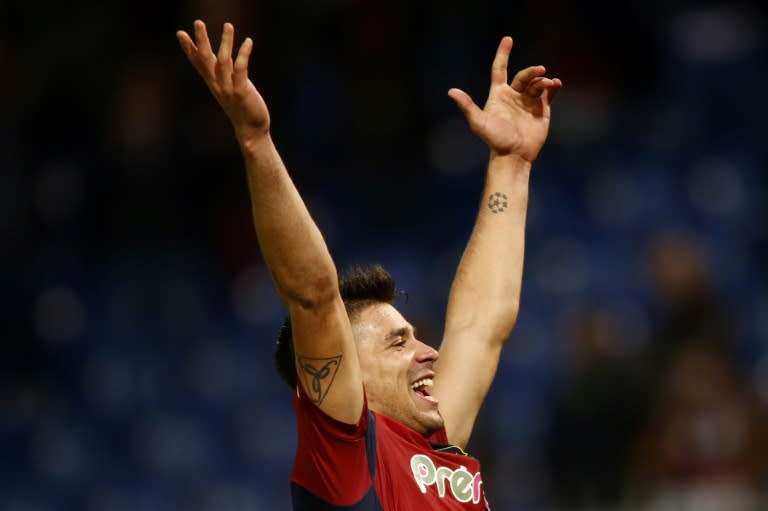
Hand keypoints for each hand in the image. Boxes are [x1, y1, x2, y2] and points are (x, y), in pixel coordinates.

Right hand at [177, 20, 269, 141]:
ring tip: (228, 25)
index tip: (180, 33)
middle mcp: (217, 85)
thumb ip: (226, 70)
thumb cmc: (243, 106)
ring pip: (222, 61)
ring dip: (225, 42)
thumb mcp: (231, 86)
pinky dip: (243, 54)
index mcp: (213, 83)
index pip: (198, 63)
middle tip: (198, 22)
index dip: (189, 48)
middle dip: (201, 40)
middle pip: (205, 59)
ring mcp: (228, 89)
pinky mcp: (241, 92)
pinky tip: (248, 41)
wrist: (251, 129)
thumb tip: (223, 54)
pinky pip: (241, 69)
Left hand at [449, 36, 561, 162]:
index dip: (503, 54)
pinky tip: (556, 84)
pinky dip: (553, 87)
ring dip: (543, 80)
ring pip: (537, 84)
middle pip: (524, 76)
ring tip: (549, 83)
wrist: (514, 155)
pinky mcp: (541, 110)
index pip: (500, 69)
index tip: (508, 39)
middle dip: (532, 71)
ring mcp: (528, 102)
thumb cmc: (495, 140)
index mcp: (499, 95)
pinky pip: (548, 94)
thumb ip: (467, 106)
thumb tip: (451, 91)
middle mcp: (514, 96)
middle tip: (540, 71)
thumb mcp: (479, 122)